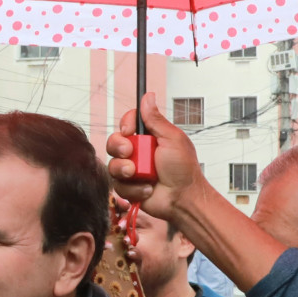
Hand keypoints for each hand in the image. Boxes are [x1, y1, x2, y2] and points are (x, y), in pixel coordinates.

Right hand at [102, 93, 199, 219]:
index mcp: (149, 137)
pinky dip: (133, 187)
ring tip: (140, 174)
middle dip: (119, 147)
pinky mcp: (128, 187)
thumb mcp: (172, 139)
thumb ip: (156, 119)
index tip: (130, 131)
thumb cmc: (184, 170)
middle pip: (114, 142)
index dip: (125, 125)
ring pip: (112, 164)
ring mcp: (132, 170)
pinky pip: (118, 184)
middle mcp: (139, 152)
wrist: (183, 199)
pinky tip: (147, 188)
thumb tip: (148, 97)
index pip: (128, 123)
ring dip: (125, 170)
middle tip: (130, 152)